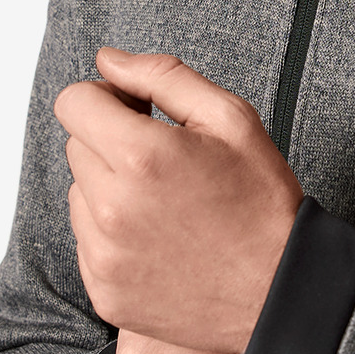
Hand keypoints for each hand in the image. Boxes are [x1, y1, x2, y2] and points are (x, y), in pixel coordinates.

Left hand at [56, 48, 304, 353]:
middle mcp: (112, 208)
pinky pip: (87, 242)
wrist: (281, 293)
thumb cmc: (263, 203)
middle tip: (164, 160)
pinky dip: (114, 234)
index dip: (106, 97)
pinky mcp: (104, 290)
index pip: (73, 102)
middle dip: (111, 142)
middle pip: (77, 146)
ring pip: (80, 195)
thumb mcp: (231, 119)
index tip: (136, 112)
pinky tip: (161, 238)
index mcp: (142, 157)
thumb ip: (162, 76)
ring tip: (166, 204)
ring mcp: (104, 255)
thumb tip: (108, 60)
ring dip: (110, 189)